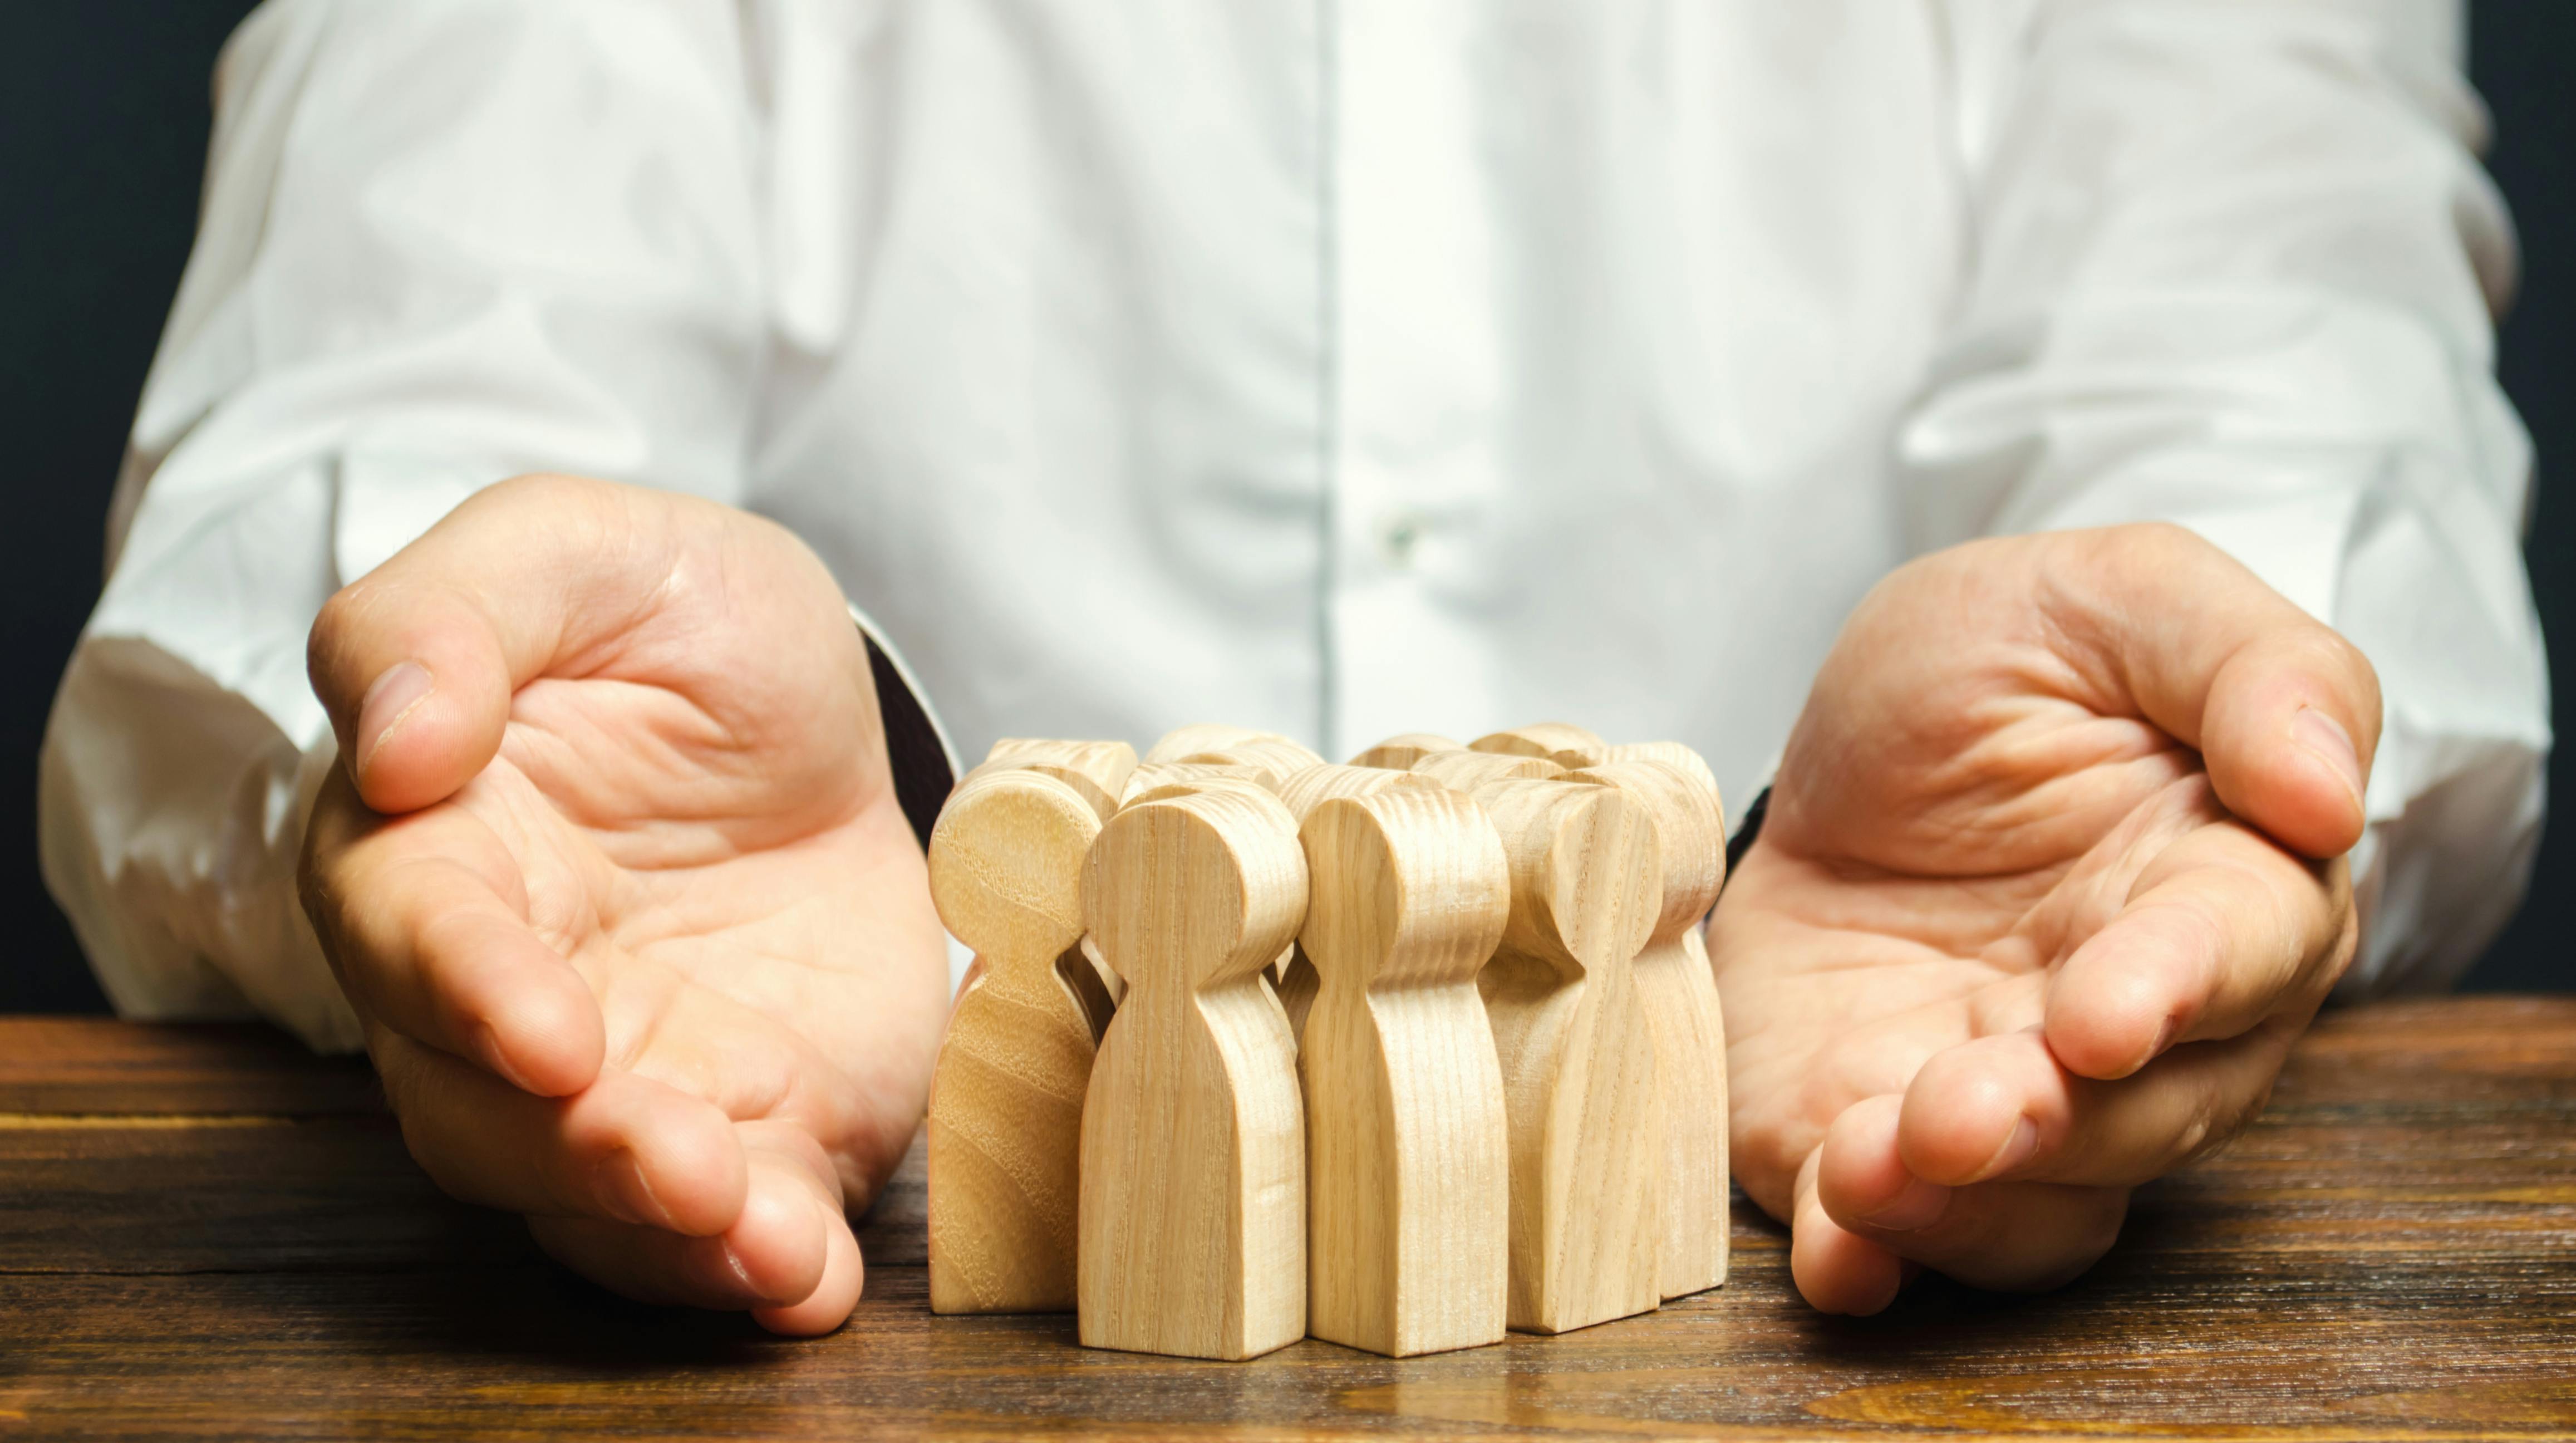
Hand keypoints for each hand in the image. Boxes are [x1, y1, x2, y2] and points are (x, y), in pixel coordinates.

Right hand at [299, 474, 947, 1333]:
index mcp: (434, 852)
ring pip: (598, 1198)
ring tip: (766, 1240)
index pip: (414, 939)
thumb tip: (393, 739)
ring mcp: (628, 1078)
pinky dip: (773, 1268)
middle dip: (581, 1149)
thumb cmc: (672, 621)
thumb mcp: (578, 550)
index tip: (545, 1027)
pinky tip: (815, 1280)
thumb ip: (450, 615)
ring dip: (676, 1236)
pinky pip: (733, 1228)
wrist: (819, 718)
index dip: (470, 989)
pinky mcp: (750, 1129)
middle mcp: (506, 996)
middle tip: (681, 1159)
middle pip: (489, 1111)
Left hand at [1711, 523, 2373, 1313]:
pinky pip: (1895, 1234)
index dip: (2174, 990)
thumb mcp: (2116, 597)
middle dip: (2053, 1123)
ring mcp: (2009, 1095)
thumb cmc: (2009, 663)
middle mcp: (2137, 1029)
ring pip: (2032, 1202)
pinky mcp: (1878, 1133)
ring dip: (1954, 1207)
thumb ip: (2250, 667)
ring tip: (1865, 1168)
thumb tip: (2328, 788)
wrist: (1844, 743)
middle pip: (2140, 1113)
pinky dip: (1858, 1253)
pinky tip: (1825, 1244)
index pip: (2235, 957)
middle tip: (1959, 1111)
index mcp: (2221, 889)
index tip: (2105, 1011)